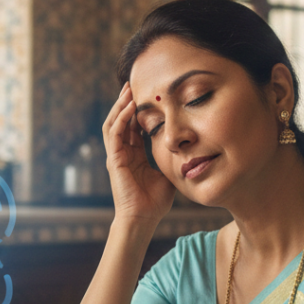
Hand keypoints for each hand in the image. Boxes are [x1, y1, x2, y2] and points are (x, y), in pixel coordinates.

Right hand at [103, 83, 174, 223]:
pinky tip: (130, 107)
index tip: (148, 96)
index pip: (133, 128)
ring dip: (120, 106)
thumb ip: (173, 160)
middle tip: (133, 84)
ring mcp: (116, 156)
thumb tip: (190, 150)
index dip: (139, 112)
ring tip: (128, 90)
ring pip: (113, 123)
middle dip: (126, 102)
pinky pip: (115, 133)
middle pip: (121, 121)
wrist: (143, 218)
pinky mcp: (114, 160)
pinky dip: (121, 118)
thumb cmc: (155, 202)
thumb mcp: (168, 174)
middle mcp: (123, 153)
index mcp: (134, 156)